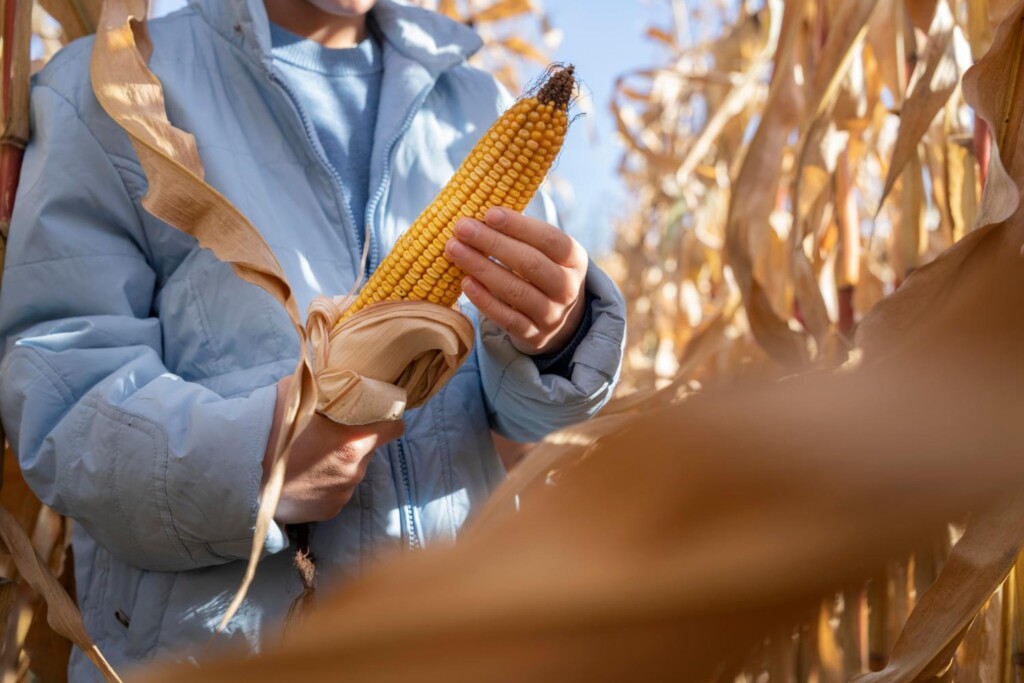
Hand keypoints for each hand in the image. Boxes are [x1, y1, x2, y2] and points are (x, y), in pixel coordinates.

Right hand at [263, 378, 403, 523]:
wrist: (239, 472)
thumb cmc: (268, 428)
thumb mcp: (297, 395)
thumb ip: (325, 390)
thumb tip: (339, 380)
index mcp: (353, 440)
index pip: (393, 427)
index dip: (387, 418)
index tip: (376, 415)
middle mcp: (354, 469)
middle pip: (369, 449)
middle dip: (355, 440)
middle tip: (329, 434)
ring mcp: (342, 493)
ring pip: (352, 471)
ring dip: (340, 462)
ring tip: (310, 456)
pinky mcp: (329, 511)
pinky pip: (336, 491)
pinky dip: (326, 483)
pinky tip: (304, 476)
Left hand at [445, 207, 588, 355]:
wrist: (562, 321)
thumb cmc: (544, 273)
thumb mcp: (547, 252)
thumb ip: (521, 234)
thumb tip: (479, 210)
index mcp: (574, 259)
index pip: (548, 238)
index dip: (518, 225)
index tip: (488, 213)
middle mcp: (567, 288)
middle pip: (529, 263)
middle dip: (492, 243)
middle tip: (462, 228)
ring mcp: (552, 315)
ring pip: (515, 291)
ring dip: (481, 268)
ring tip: (454, 249)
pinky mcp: (534, 336)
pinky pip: (506, 318)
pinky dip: (484, 300)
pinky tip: (465, 282)